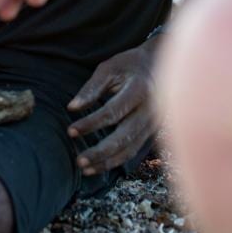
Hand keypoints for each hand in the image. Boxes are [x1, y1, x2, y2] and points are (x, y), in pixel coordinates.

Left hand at [66, 43, 158, 174]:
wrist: (161, 63)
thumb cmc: (130, 65)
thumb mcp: (110, 68)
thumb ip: (91, 88)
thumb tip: (72, 108)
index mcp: (139, 90)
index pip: (112, 112)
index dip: (91, 123)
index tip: (70, 131)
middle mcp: (150, 109)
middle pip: (124, 137)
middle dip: (100, 152)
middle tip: (79, 161)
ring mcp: (153, 122)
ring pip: (130, 148)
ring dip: (107, 161)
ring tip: (85, 168)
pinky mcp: (152, 130)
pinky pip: (134, 149)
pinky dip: (117, 160)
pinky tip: (100, 165)